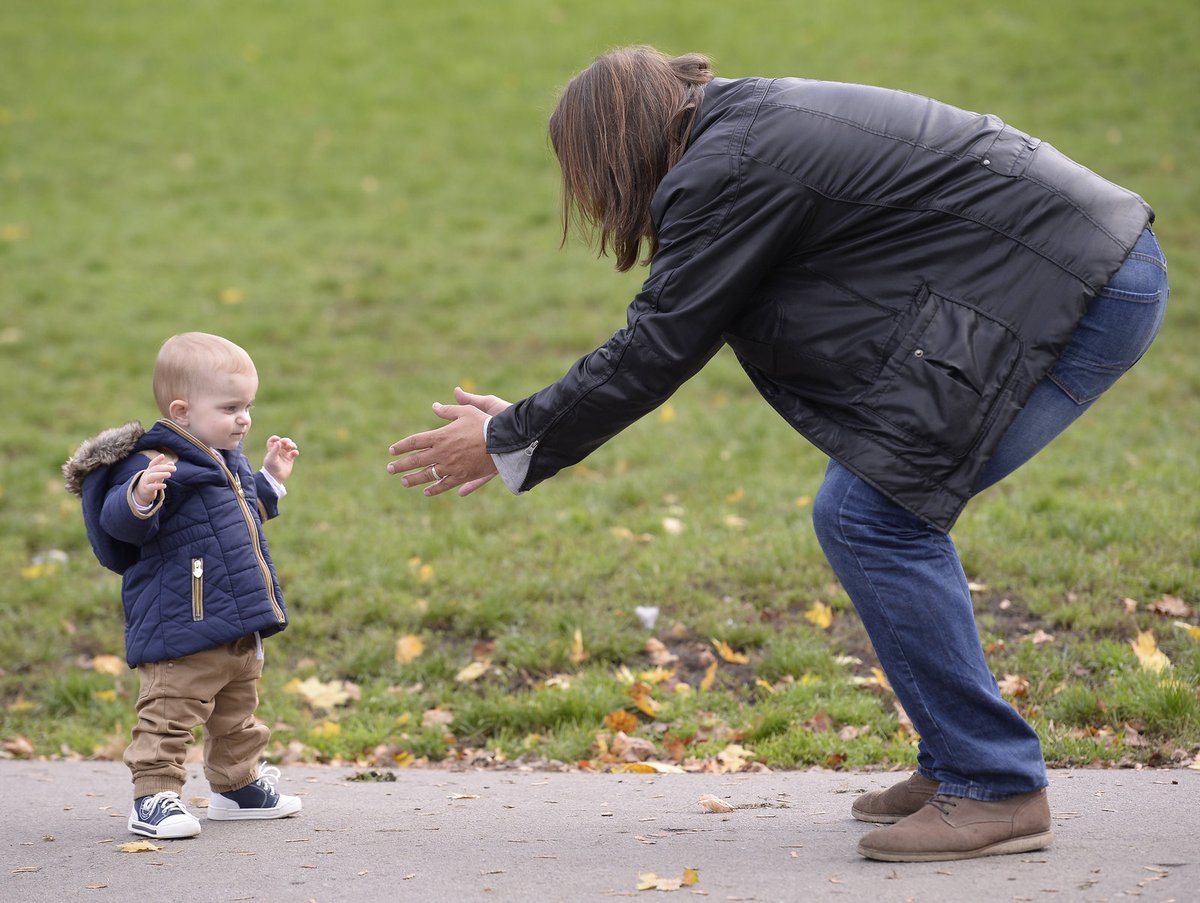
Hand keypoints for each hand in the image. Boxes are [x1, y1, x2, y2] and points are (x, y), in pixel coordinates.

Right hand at [134, 453, 175, 505]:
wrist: (141, 493)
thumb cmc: (151, 482)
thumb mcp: (157, 475)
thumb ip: (164, 470)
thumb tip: (172, 463)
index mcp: (149, 470)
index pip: (152, 464)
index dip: (157, 459)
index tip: (162, 455)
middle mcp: (147, 475)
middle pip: (155, 469)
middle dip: (165, 468)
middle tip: (174, 468)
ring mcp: (145, 482)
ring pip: (152, 477)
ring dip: (161, 474)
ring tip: (169, 474)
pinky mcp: (146, 489)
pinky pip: (151, 487)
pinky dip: (158, 486)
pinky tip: (164, 485)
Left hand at [263, 435, 299, 482]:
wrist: (276, 477)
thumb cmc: (271, 468)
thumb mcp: (271, 458)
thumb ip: (275, 450)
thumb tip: (278, 441)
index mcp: (272, 450)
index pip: (272, 441)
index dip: (275, 438)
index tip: (278, 439)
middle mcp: (278, 451)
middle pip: (283, 442)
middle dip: (286, 441)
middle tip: (288, 443)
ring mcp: (284, 454)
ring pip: (289, 446)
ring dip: (292, 444)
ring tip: (293, 447)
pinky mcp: (290, 459)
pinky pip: (294, 453)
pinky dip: (295, 452)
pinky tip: (295, 453)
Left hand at [387, 387, 506, 496]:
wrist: (502, 442)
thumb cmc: (484, 424)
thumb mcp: (466, 411)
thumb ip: (448, 410)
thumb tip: (434, 406)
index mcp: (440, 436)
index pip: (414, 442)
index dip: (401, 447)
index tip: (392, 451)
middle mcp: (441, 453)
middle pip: (416, 460)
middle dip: (401, 465)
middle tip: (390, 469)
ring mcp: (450, 467)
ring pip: (427, 475)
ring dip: (413, 479)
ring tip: (403, 482)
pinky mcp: (461, 476)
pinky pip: (444, 485)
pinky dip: (434, 489)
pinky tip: (426, 492)